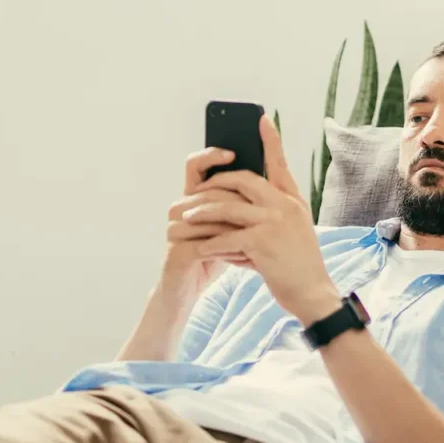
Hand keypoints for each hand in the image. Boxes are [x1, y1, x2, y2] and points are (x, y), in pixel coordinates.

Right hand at [159, 148, 252, 307]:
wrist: (188, 291)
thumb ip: (239, 203)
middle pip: (210, 192)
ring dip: (237, 224)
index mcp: (191, 197)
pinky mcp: (177, 251)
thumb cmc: (212, 254)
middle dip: (238, 198)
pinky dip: (230, 247)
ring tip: (262, 227)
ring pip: (211, 217)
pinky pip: (207, 243)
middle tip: (263, 200)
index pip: (196, 166)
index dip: (211, 156)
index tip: (233, 151)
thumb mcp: (228, 226)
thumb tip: (268, 175)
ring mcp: (175, 228)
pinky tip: (247, 251)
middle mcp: (179, 208)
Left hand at [184, 116, 341, 324]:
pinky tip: (199, 248)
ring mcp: (274, 222)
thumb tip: (244, 198)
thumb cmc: (301, 264)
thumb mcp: (295, 228)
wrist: (314, 294)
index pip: (279, 162)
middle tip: (196, 189)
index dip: (271, 140)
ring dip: (203, 212)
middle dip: (214, 183)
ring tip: (186, 217)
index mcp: (293, 199)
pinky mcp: (263, 243)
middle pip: (242, 180)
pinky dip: (211, 243)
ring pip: (228, 207)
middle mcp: (285, 205)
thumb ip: (276, 209)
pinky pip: (228, 238)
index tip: (262, 118)